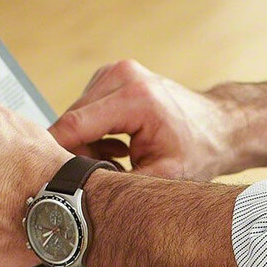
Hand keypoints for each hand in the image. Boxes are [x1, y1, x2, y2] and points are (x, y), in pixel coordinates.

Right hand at [50, 59, 243, 181]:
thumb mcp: (164, 177)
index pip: (74, 124)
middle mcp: (122, 76)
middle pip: (71, 120)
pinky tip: (119, 147)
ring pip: (75, 116)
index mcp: (135, 98)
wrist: (219, 127)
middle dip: (76, 152)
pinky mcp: (112, 76)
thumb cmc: (199, 150)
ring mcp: (115, 72)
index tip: (47, 176)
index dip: (56, 152)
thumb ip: (121, 184)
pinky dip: (94, 131)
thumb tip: (84, 194)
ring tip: (118, 159)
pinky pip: (85, 109)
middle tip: (102, 175)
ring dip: (87, 143)